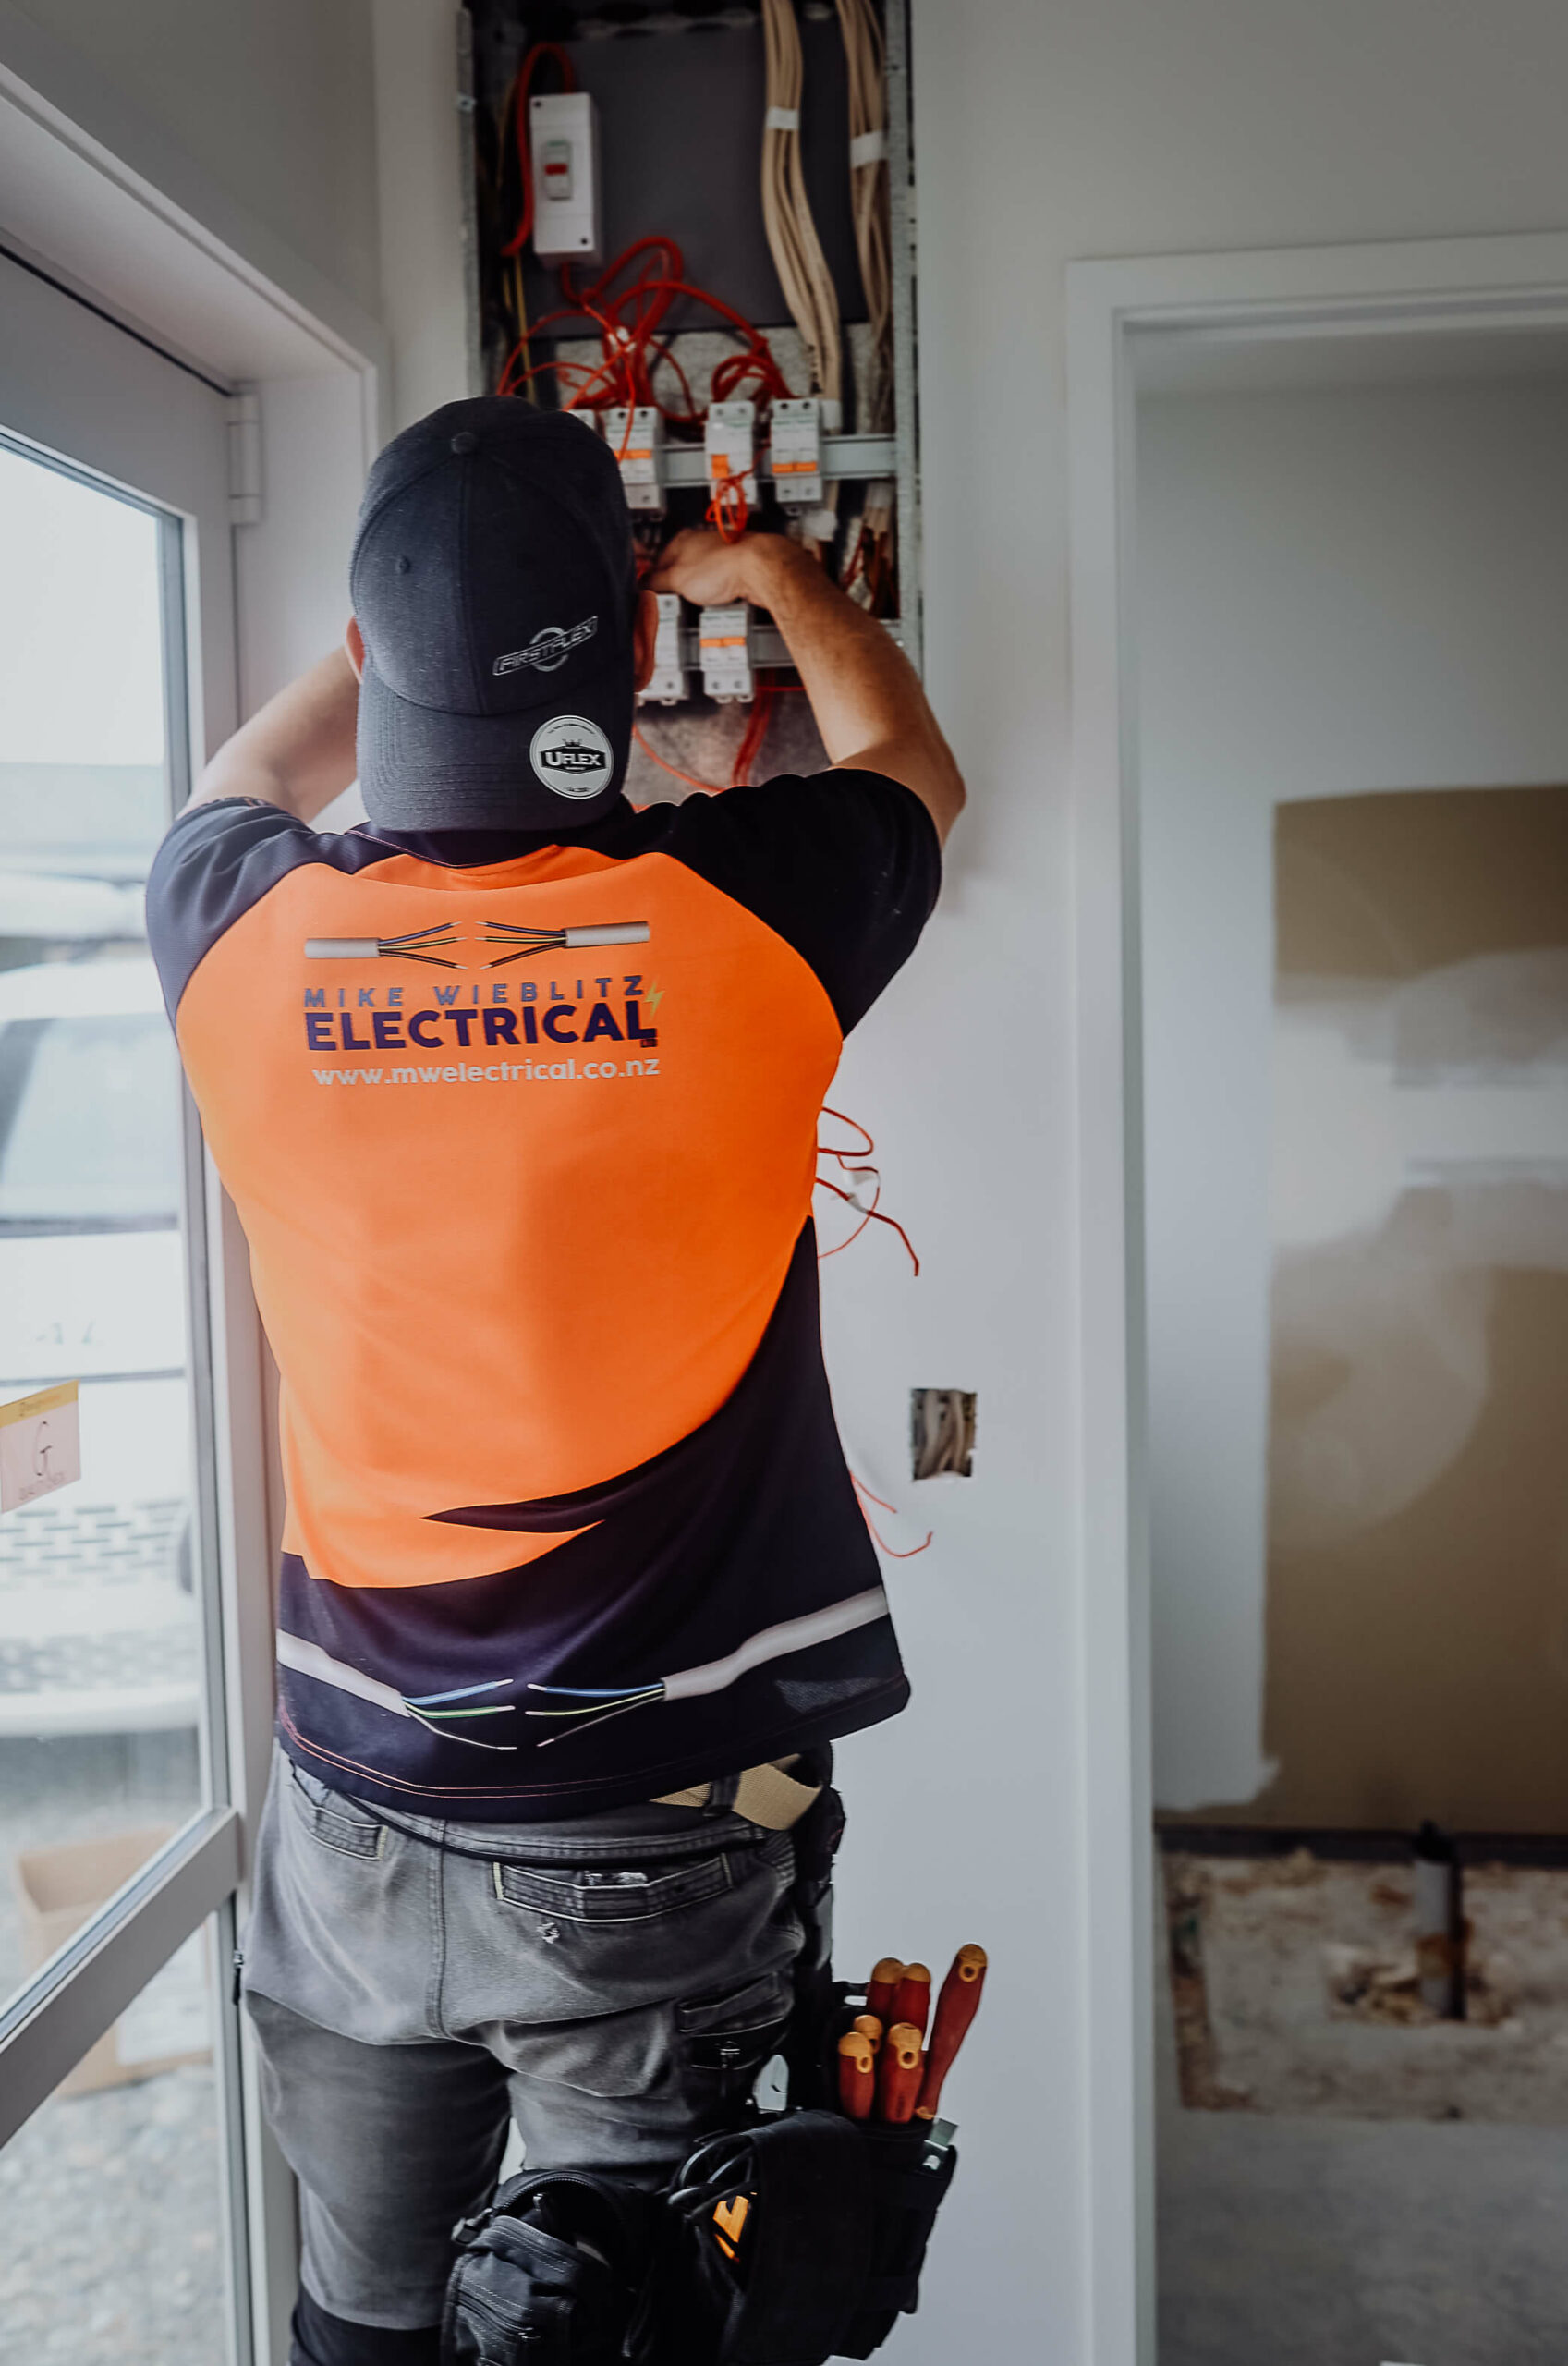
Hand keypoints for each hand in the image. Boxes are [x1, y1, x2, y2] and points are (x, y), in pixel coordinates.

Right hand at [647, 527, 796, 610]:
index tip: (650, 594)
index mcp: (682, 539)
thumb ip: (657, 582)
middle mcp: (701, 542)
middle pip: (680, 568)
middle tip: (676, 600)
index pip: (657, 561)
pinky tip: (719, 597)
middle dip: (677, 586)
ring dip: (698, 590)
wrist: (760, 569)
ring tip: (700, 599)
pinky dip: (717, 591)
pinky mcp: (736, 566)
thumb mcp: (677, 580)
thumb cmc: (723, 567)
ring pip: (701, 575)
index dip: (652, 580)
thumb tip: (644, 585)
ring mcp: (720, 553)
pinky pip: (719, 582)